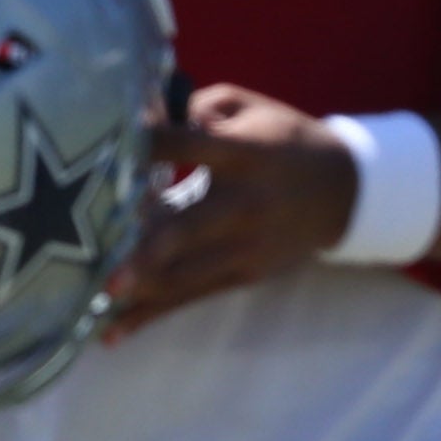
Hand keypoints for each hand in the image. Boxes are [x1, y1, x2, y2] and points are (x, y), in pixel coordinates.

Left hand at [104, 83, 356, 337]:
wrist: (344, 192)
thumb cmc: (285, 142)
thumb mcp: (253, 108)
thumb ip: (201, 107)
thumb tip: (146, 120)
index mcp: (246, 154)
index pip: (189, 145)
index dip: (149, 144)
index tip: (103, 147)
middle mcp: (245, 204)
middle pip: (189, 228)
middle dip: (148, 251)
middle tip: (108, 272)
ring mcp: (246, 246)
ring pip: (185, 274)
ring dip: (140, 290)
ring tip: (96, 302)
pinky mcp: (244, 274)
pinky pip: (191, 296)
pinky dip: (151, 315)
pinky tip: (113, 332)